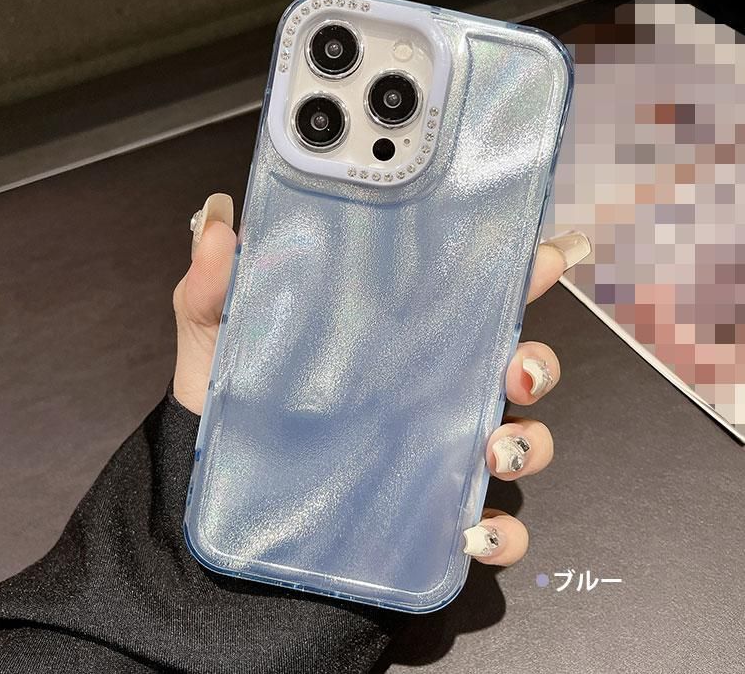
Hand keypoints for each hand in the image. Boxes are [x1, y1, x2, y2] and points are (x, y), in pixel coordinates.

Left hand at [173, 194, 590, 566]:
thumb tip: (214, 220)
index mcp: (394, 341)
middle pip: (513, 367)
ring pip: (520, 442)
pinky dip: (502, 534)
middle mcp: (428, 393)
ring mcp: (435, 454)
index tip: (543, 257)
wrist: (212, 501)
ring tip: (494, 448)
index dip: (517, 274)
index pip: (468, 298)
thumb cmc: (227, 411)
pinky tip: (473, 533)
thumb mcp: (217, 339)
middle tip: (515, 366)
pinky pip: (491, 528)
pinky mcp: (428, 518)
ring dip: (529, 444)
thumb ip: (213, 285)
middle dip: (536, 362)